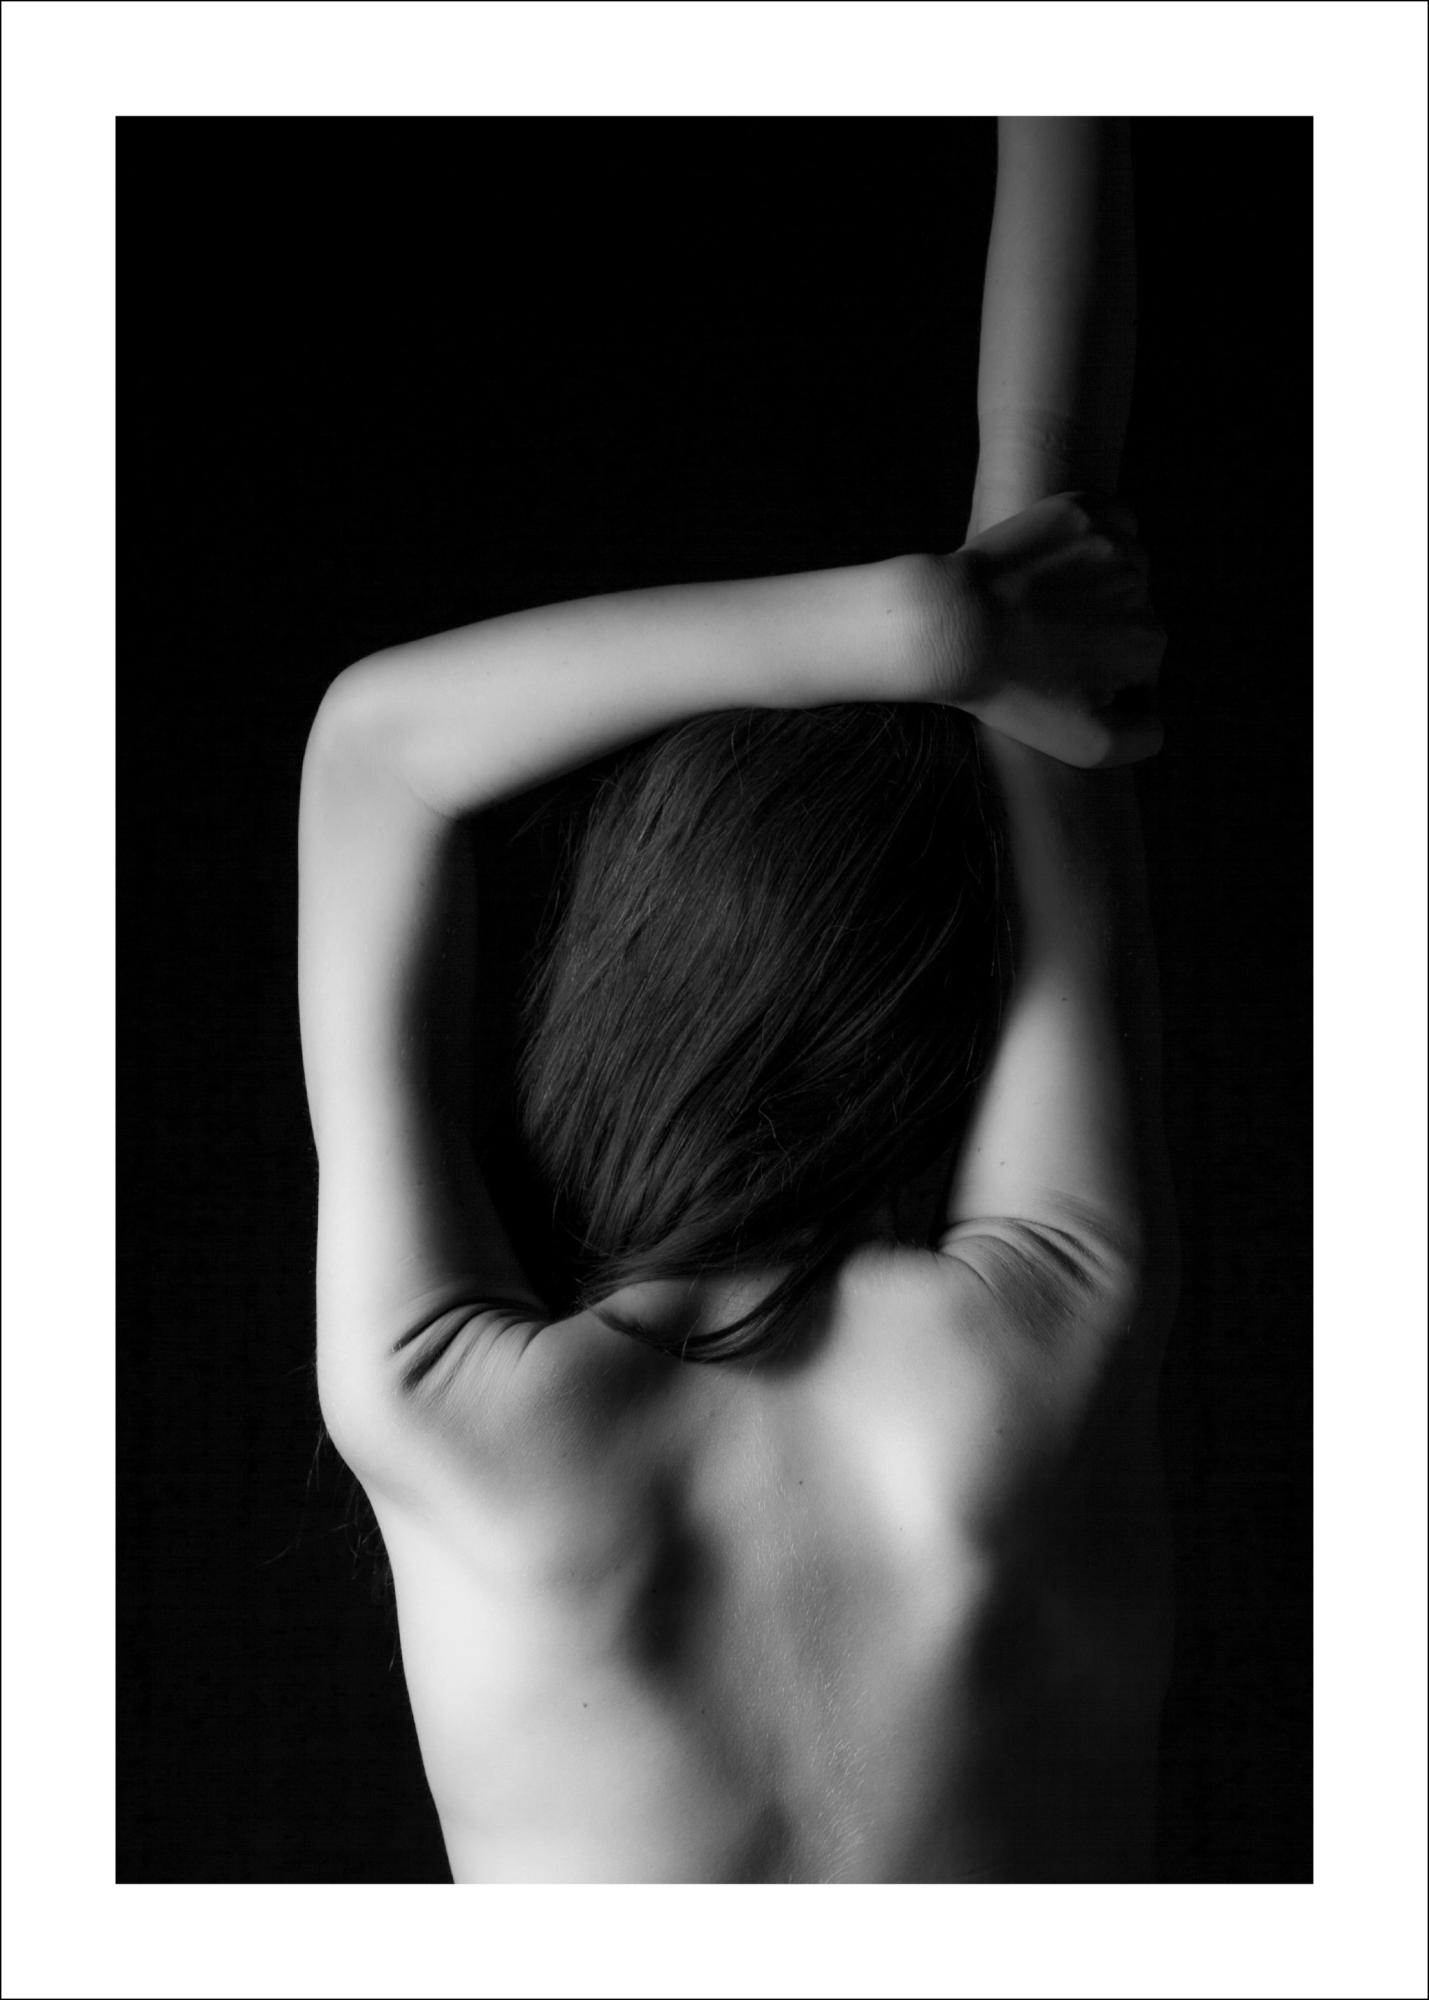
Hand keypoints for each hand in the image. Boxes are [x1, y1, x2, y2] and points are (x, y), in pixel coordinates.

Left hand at [935, 492, 1166, 767]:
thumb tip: (1158, 716)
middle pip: (1133, 610)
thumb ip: (1143, 740)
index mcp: (1148, 644)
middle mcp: (1140, 590)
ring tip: (1044, 602)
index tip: (1060, 675)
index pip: (1141, 660)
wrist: (949, 629)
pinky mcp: (1081, 510)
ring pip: (1126, 565)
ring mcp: (1111, 545)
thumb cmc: (1011, 690)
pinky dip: (1098, 535)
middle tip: (1043, 640)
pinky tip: (1060, 561)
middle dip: (1099, 626)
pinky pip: (1114, 518)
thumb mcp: (1085, 744)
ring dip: (1099, 581)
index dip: (1102, 672)